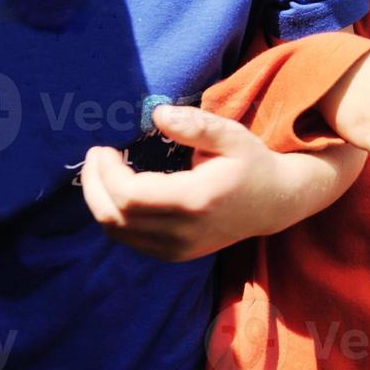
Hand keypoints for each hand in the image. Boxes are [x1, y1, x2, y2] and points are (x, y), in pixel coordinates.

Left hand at [81, 105, 364, 261]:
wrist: (275, 204)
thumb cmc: (251, 163)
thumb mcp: (232, 135)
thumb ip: (195, 125)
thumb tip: (157, 115)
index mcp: (195, 200)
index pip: (129, 196)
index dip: (105, 173)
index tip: (104, 148)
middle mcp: (182, 232)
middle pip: (115, 218)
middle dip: (94, 186)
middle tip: (95, 158)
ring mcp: (177, 249)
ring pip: (117, 233)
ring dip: (100, 202)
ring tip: (103, 172)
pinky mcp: (174, 255)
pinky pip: (130, 240)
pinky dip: (116, 216)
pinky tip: (120, 192)